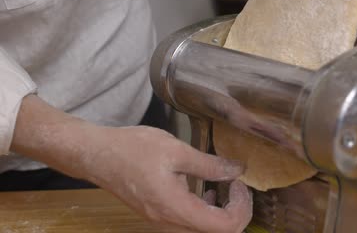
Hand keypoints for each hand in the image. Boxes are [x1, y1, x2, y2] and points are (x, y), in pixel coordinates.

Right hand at [11, 95, 252, 232]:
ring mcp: (161, 221)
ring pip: (203, 229)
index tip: (239, 182)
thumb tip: (237, 170)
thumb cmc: (132, 149)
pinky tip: (204, 190)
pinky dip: (205, 210)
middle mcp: (169, 223)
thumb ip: (209, 164)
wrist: (97, 155)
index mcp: (176, 208)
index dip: (241, 207)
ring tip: (225, 186)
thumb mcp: (175, 150)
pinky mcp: (157, 215)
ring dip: (221, 212)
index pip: (224, 227)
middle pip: (216, 232)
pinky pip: (189, 222)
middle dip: (236, 210)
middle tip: (237, 183)